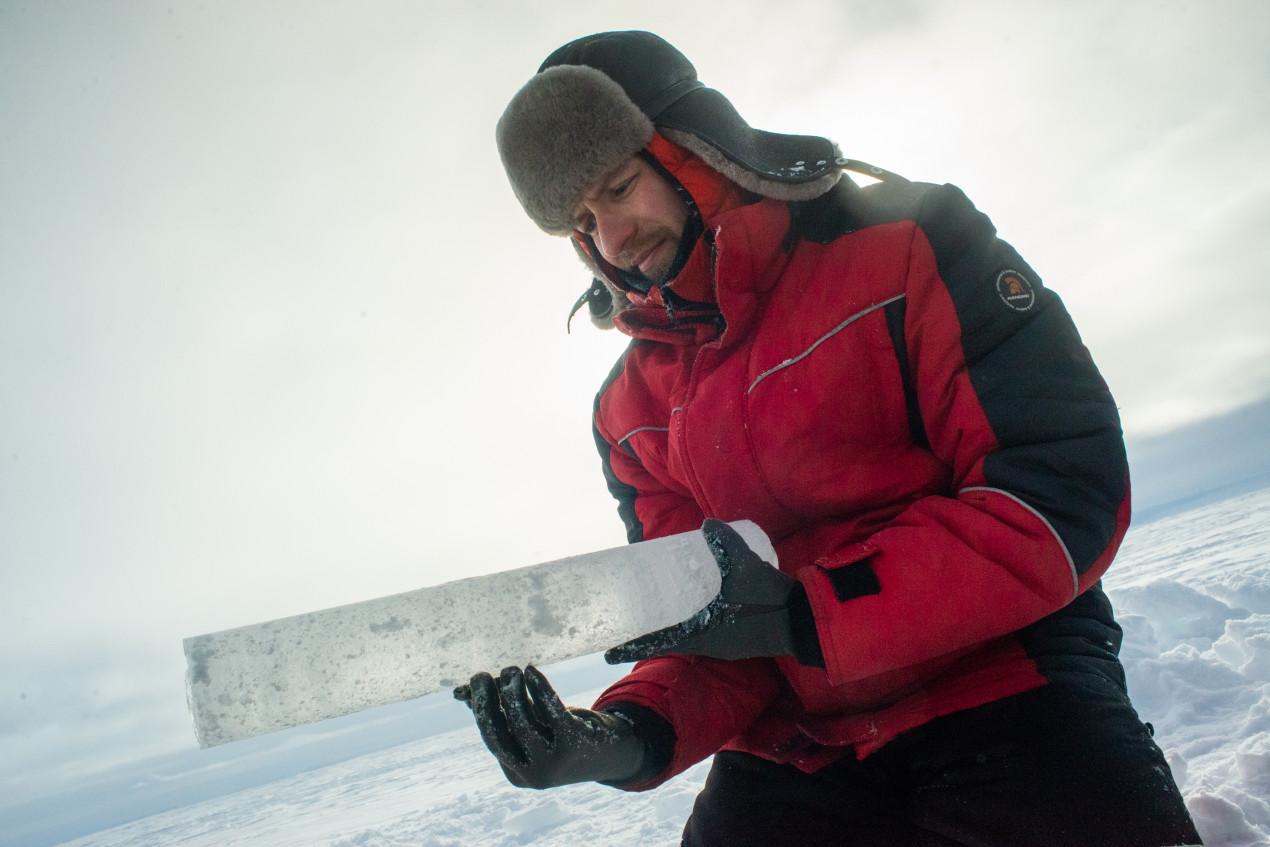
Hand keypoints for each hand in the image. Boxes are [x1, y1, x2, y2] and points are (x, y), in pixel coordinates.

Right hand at [454, 665, 644, 788]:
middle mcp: (533, 773)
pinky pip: (551, 710)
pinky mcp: (575, 742)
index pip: (492, 737)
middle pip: (500, 734)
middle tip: (481, 675)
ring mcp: (554, 761)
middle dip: (486, 702)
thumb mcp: (532, 729)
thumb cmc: (564, 738)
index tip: (476, 683)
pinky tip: (530, 670)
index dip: (481, 708)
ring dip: (512, 691)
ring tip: (511, 670)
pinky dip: (538, 687)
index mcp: (517, 774)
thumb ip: (503, 713)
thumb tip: (464, 693)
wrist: (614, 754)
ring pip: (523, 721)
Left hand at [605, 518, 798, 663]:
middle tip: (618, 630)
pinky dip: (682, 630)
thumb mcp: (746, 563)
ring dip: (662, 634)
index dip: (633, 647)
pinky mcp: (731, 641)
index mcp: (702, 633)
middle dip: (642, 639)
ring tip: (642, 622)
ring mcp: (719, 645)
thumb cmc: (768, 596)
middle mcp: (706, 644)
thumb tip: (706, 524)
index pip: (659, 644)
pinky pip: (697, 637)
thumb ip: (724, 541)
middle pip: (665, 644)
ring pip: (681, 641)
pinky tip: (679, 616)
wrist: (801, 618)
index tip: (609, 650)